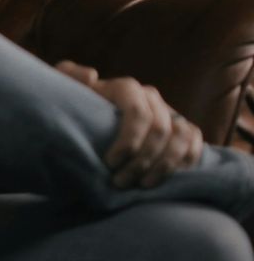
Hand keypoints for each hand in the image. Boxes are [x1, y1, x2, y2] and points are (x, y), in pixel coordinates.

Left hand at [54, 60, 203, 188]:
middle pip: (159, 129)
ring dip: (165, 165)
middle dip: (142, 160)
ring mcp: (169, 112)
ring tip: (142, 185)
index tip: (110, 163)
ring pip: (181, 136)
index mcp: (125, 88)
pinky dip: (186, 161)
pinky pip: (195, 142)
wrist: (87, 123)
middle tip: (120, 182)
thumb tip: (91, 75)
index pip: (138, 112)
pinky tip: (167, 178)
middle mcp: (151, 98)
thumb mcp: (65, 92)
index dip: (129, 140)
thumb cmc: (74, 109)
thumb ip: (69, 77)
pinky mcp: (182, 129)